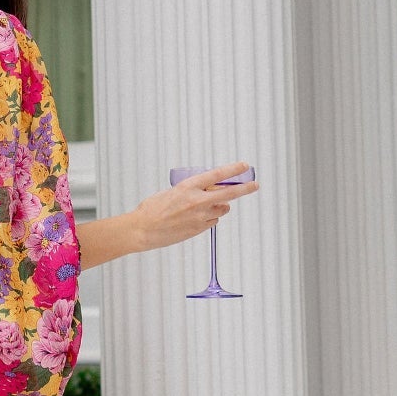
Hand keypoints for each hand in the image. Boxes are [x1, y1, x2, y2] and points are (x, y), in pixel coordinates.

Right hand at [129, 161, 258, 253]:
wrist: (142, 230)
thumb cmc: (152, 210)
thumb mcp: (172, 192)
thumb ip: (191, 190)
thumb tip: (206, 190)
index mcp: (188, 187)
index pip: (217, 175)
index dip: (233, 170)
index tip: (244, 166)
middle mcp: (197, 201)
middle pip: (229, 193)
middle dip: (245, 188)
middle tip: (254, 185)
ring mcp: (199, 217)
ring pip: (222, 209)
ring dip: (220, 206)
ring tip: (207, 206)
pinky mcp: (198, 230)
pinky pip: (212, 222)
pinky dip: (209, 219)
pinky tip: (195, 218)